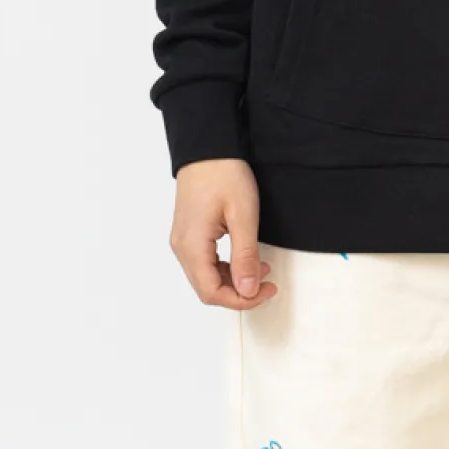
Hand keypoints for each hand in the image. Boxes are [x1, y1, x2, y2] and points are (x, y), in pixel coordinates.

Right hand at [168, 158, 278, 309]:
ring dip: (233, 280)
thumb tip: (247, 290)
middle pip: (207, 289)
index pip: (212, 292)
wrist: (208, 148)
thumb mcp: (243, 216)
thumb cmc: (223, 174)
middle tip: (267, 283)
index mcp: (192, 246)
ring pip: (205, 278)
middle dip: (239, 292)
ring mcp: (183, 240)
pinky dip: (225, 267)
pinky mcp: (188, 233)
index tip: (266, 290)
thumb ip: (245, 256)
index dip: (241, 300)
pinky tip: (244, 258)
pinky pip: (204, 262)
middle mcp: (182, 247)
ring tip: (260, 269)